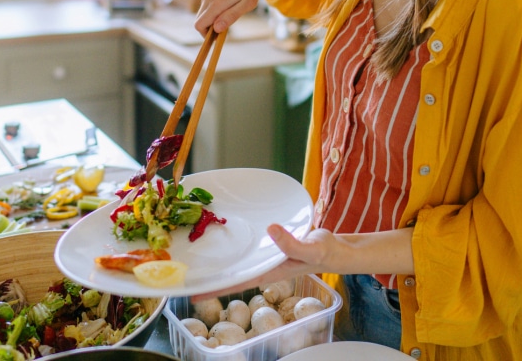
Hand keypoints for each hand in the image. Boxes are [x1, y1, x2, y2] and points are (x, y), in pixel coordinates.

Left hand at [192, 225, 338, 300]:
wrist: (337, 250)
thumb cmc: (324, 253)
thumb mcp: (310, 248)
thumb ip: (291, 242)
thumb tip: (271, 229)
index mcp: (269, 271)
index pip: (236, 282)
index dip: (214, 287)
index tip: (191, 293)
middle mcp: (263, 265)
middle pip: (232, 273)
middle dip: (211, 275)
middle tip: (184, 273)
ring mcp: (265, 256)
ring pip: (238, 260)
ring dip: (221, 260)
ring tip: (197, 256)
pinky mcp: (270, 245)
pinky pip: (248, 247)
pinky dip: (236, 245)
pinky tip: (227, 239)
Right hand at [194, 0, 272, 34]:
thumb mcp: (249, 2)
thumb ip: (232, 16)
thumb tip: (216, 29)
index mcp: (218, 1)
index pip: (199, 25)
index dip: (205, 34)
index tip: (217, 36)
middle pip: (200, 18)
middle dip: (210, 24)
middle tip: (228, 21)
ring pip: (203, 7)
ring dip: (213, 11)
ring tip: (231, 2)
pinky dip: (212, 0)